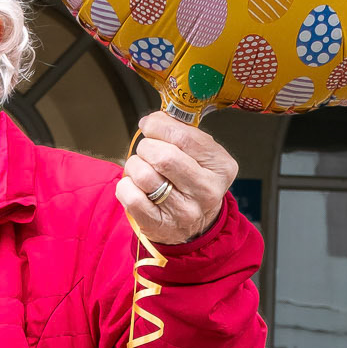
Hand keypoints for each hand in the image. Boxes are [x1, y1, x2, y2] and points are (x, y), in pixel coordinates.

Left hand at [116, 112, 237, 246]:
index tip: (149, 124)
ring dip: (134, 165)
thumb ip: (183, 134)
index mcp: (221, 167)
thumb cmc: (194, 184)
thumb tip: (153, 120)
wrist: (195, 227)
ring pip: (144, 175)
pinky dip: (126, 186)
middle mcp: (206, 190)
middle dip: (146, 147)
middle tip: (147, 150)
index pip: (184, 137)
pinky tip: (134, 186)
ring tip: (141, 168)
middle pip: (163, 157)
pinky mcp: (160, 225)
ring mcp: (184, 211)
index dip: (159, 125)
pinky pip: (132, 198)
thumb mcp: (203, 157)